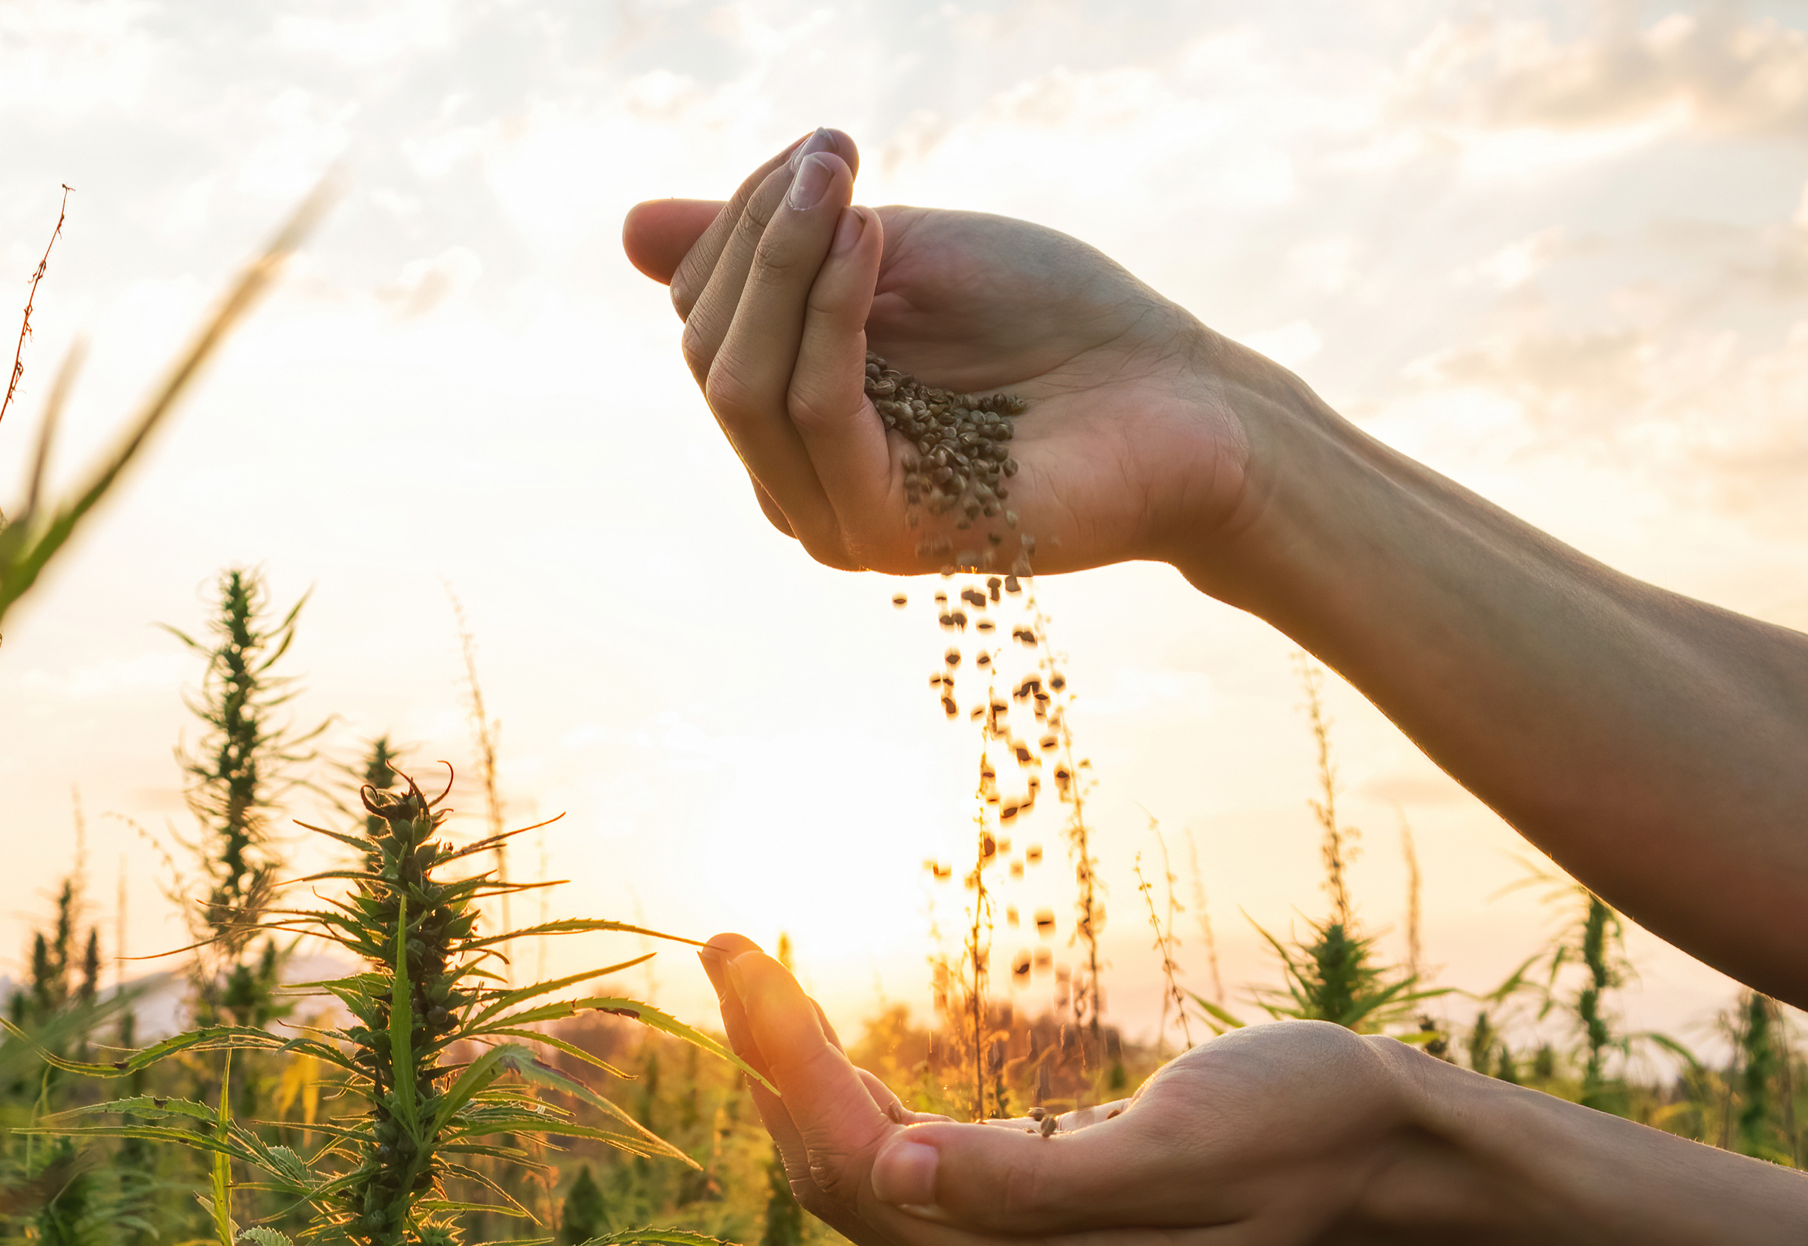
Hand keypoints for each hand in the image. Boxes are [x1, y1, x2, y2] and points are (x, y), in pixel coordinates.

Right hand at [622, 131, 1263, 577]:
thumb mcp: (897, 255)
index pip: (705, 313)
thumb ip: (778, 249)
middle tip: (839, 154)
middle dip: (758, 232)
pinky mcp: (890, 534)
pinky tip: (873, 244)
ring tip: (851, 186)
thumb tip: (628, 229)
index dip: (744, 216)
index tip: (828, 148)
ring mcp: (840, 518)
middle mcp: (803, 481)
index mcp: (799, 415)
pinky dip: (830, 316)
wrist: (1179, 399)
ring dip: (786, 262)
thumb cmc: (1057, 325)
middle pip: (708, 348)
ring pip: (742, 383)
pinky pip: (816, 413)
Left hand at [698, 934, 1480, 1245]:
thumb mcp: (1186, 1147)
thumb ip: (1035, 1180)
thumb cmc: (1309, 1129)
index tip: (734, 956)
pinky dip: (864, 1105)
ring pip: (872, 1179)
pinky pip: (918, 1176)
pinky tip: (834, 1050)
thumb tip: (888, 1171)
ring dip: (807, 1083)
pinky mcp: (1040, 1236)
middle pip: (845, 1183)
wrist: (1392, 1160)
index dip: (785, 1068)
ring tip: (753, 974)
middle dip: (777, 1067)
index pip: (861, 1176)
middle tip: (724, 947)